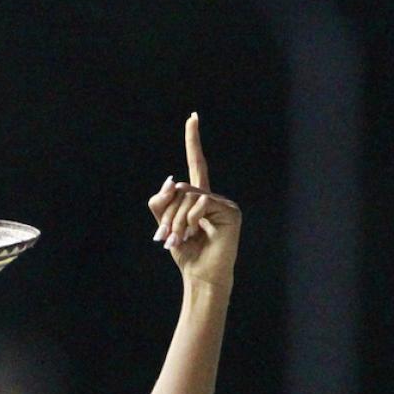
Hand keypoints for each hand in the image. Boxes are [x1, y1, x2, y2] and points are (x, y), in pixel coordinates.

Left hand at [147, 113, 240, 287]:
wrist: (200, 275)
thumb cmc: (185, 252)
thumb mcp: (164, 224)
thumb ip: (162, 201)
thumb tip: (173, 181)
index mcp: (198, 197)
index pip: (196, 164)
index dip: (193, 141)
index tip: (193, 118)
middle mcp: (212, 196)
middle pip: (180, 189)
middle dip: (167, 215)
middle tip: (164, 238)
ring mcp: (223, 203)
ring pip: (188, 197)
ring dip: (176, 220)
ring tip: (178, 240)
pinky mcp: (231, 212)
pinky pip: (201, 204)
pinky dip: (191, 219)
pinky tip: (195, 234)